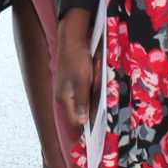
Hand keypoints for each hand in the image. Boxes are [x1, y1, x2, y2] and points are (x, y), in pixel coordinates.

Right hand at [55, 8, 95, 133]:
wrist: (72, 37)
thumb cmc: (77, 59)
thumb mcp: (82, 81)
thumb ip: (82, 102)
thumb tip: (81, 122)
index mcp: (64, 98)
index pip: (74, 121)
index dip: (86, 127)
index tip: (100, 130)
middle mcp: (62, 96)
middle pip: (77, 113)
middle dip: (90, 115)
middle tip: (104, 118)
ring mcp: (65, 88)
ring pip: (80, 103)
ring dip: (90, 104)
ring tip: (102, 106)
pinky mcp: (70, 81)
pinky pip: (80, 94)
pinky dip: (89, 95)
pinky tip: (96, 91)